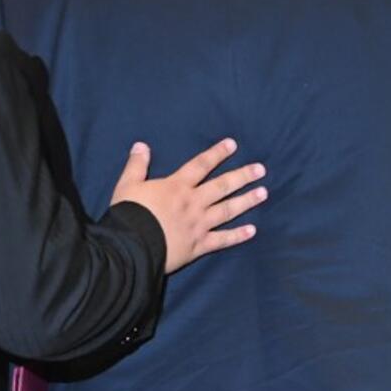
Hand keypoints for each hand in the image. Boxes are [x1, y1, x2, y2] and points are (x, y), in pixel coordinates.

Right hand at [111, 139, 265, 273]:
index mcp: (176, 187)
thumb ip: (136, 165)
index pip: (200, 165)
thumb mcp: (127, 185)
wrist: (132, 245)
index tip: (233, 145)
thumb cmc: (129, 214)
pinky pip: (222, 240)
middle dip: (242, 176)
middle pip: (222, 186)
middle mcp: (193, 203)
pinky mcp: (198, 245)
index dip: (217, 153)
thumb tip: (141, 145)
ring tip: (263, 193)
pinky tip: (253, 230)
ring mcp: (198, 225)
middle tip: (260, 169)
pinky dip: (238, 236)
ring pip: (227, 210)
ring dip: (246, 201)